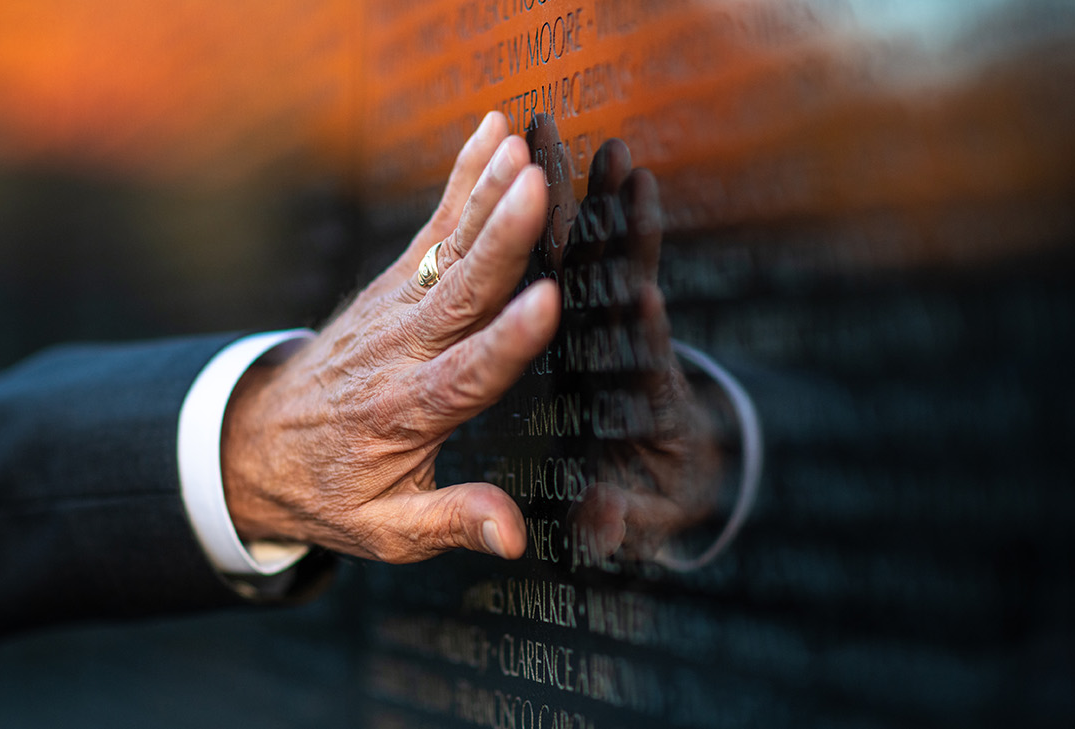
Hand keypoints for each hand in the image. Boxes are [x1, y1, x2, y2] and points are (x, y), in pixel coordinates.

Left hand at [219, 112, 556, 562]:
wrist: (259, 442)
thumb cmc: (331, 489)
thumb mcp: (384, 530)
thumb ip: (450, 523)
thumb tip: (513, 536)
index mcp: (409, 414)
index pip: (465, 376)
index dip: (506, 341)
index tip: (546, 301)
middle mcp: (403, 351)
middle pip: (458, 292)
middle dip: (501, 239)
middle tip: (537, 187)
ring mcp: (395, 310)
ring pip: (447, 248)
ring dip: (484, 194)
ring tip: (521, 146)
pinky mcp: (393, 285)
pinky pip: (431, 228)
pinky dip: (462, 180)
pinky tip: (493, 135)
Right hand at [525, 114, 719, 564]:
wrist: (665, 482)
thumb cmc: (647, 507)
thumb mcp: (633, 531)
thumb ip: (617, 527)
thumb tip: (605, 517)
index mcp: (645, 412)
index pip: (645, 367)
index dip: (647, 336)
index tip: (648, 299)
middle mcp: (633, 361)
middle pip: (633, 293)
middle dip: (633, 239)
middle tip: (633, 183)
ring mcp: (615, 334)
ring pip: (610, 265)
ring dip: (611, 210)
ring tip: (613, 153)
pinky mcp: (595, 320)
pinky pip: (585, 263)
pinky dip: (579, 219)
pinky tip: (569, 174)